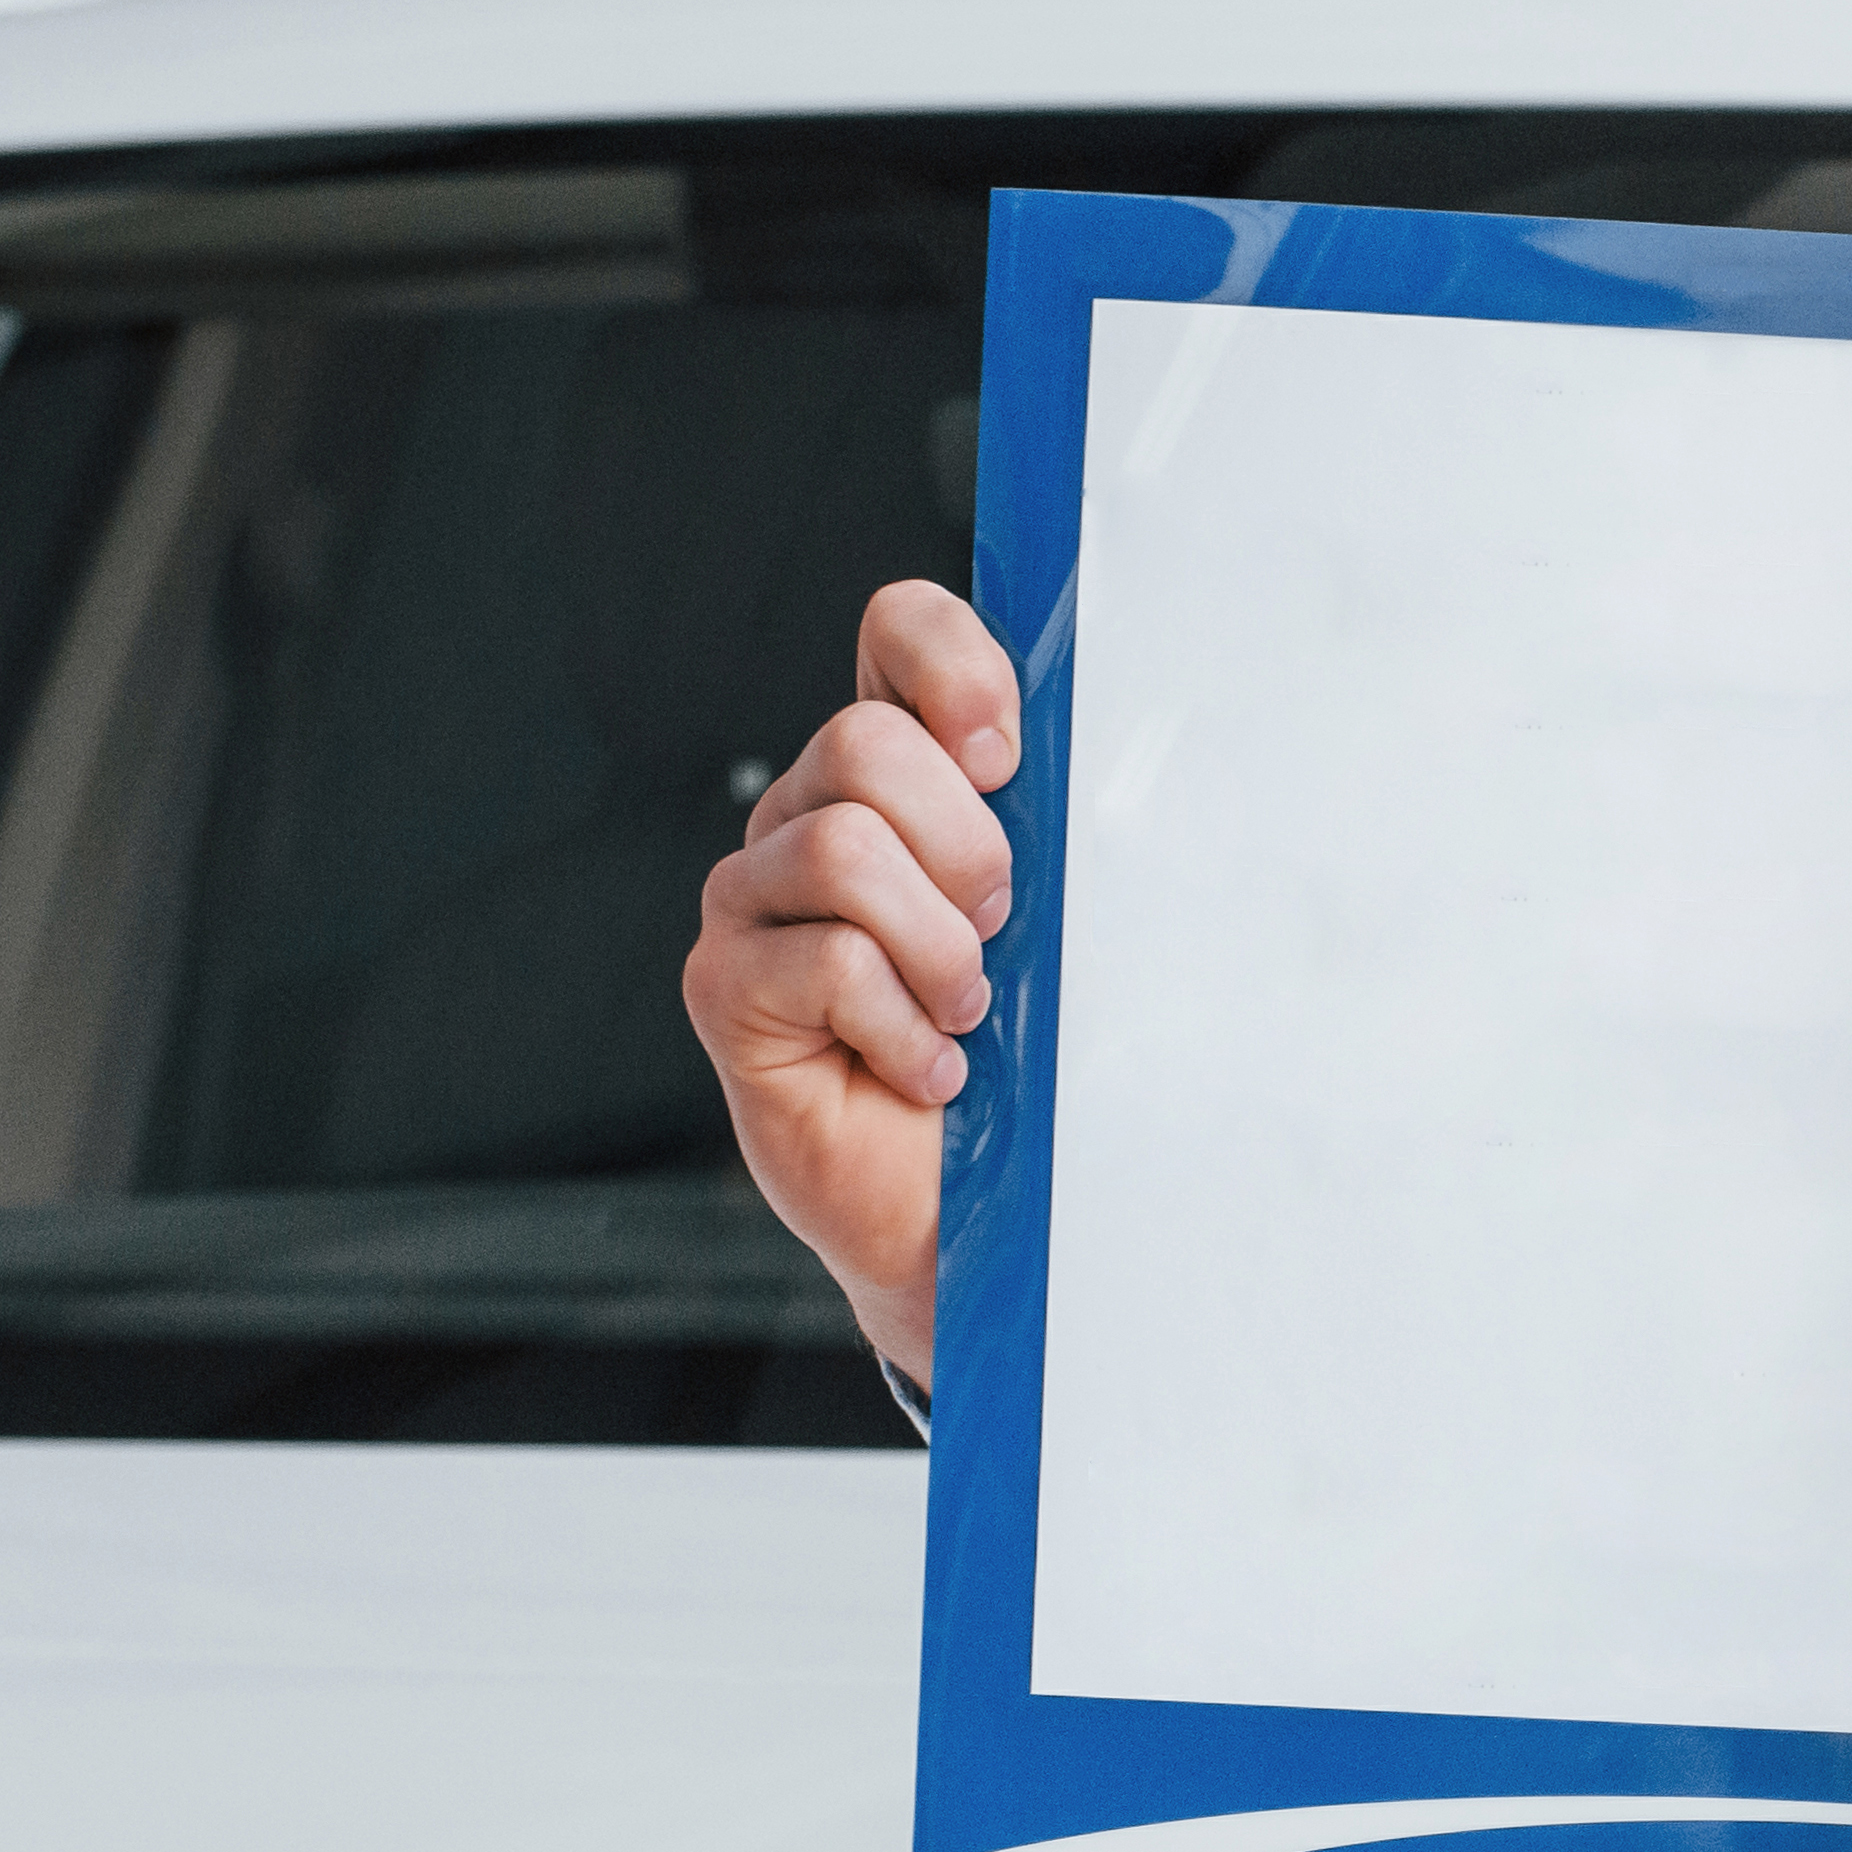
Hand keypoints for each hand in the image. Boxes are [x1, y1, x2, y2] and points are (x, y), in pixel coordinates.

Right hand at [681, 582, 1018, 1384]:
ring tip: (965, 1016)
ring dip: (938, 950)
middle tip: (999, 939)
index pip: (899, 633)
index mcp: (898, 777)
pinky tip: (927, 1069)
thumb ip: (1066, 830)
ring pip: (841, 848)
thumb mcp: (1069, 928)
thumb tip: (1125, 753)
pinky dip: (903, 1028)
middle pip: (864, 744)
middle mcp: (809, 818)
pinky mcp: (727, 987)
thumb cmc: (1025, 1070)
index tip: (1008, 758)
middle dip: (965, 849)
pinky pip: (821, 960)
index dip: (953, 670)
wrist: (968, 1219)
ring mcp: (754, 900)